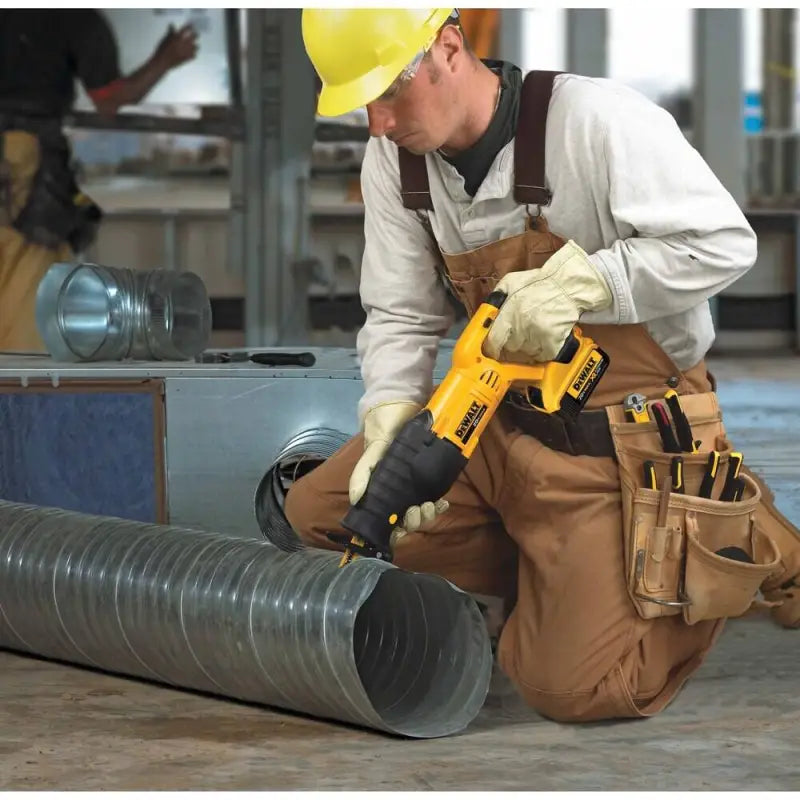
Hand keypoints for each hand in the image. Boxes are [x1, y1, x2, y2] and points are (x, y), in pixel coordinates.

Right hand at [154, 24, 198, 69]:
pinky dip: (193, 54)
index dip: (190, 26)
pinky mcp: (188, 58)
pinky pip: (194, 55)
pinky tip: (191, 53)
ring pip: (197, 46)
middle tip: (195, 34)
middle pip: (195, 36)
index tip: (191, 26)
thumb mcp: (165, 38)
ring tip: (193, 45)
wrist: (163, 61)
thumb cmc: (163, 49)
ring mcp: (187, 51)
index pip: (187, 28)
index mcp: (179, 36)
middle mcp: (185, 42)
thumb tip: (172, 25)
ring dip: (195, 45)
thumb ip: (171, 31)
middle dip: (195, 34)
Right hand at [349, 400, 449, 543]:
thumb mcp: (373, 448)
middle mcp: (397, 489)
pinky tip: (444, 501)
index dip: (393, 529)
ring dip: (427, 514)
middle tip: (417, 510)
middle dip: (414, 520)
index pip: (385, 518)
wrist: (404, 403)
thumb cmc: (384, 426)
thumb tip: (356, 500)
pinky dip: (439, 504)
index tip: (400, 527)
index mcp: (381, 487)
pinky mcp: (429, 476)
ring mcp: (414, 483)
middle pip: (406, 519)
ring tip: (432, 504)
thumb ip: (363, 472)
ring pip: (421, 511)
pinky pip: (435, 497)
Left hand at [484, 240, 612, 362]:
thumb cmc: (539, 282)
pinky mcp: (553, 343)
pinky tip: (546, 336)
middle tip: (522, 329)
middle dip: (514, 340)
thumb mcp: (511, 282)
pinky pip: (543, 354)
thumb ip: (496, 298)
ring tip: (537, 328)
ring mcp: (538, 336)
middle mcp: (522, 327)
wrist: (568, 284)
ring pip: (527, 351)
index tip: (492, 349)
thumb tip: (487, 313)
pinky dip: (544, 348)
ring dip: (530, 344)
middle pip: (511, 346)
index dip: (492, 347)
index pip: (494, 341)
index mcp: (510, 313)